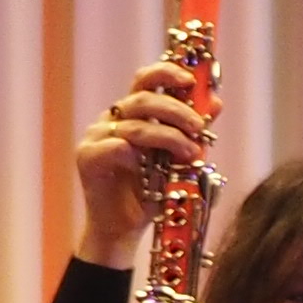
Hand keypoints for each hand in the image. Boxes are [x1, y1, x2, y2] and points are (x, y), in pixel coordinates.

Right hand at [70, 60, 213, 267]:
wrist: (124, 229)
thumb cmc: (151, 192)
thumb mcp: (179, 159)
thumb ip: (193, 130)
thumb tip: (216, 102)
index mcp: (132, 113)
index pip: (145, 79)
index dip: (167, 72)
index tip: (191, 80)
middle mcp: (113, 119)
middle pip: (144, 99)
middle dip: (177, 111)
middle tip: (199, 127)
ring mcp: (97, 136)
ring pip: (136, 125)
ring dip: (169, 138)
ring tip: (191, 153)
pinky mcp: (87, 157)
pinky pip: (115, 147)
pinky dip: (138, 155)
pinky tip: (151, 168)